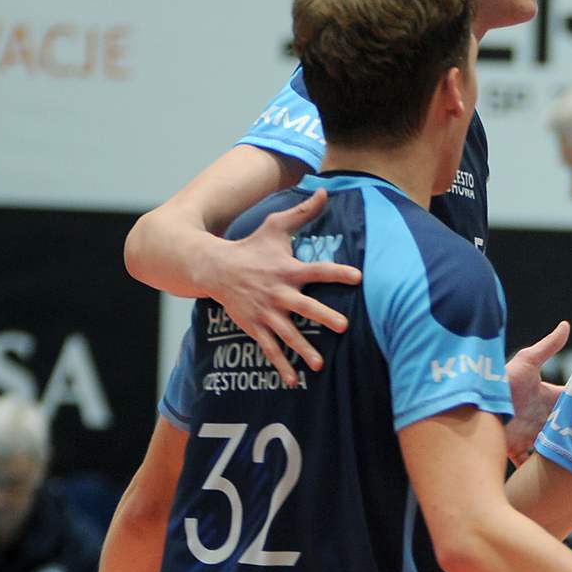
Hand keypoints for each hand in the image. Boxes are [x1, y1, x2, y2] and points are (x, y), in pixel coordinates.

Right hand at [205, 189, 360, 386]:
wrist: (214, 267)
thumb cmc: (250, 246)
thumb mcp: (274, 226)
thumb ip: (302, 212)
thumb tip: (325, 191)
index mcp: (288, 269)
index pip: (318, 270)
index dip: (337, 273)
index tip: (358, 277)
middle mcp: (279, 293)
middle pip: (305, 306)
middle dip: (323, 316)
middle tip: (343, 325)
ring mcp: (266, 312)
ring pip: (288, 334)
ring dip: (303, 349)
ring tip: (320, 364)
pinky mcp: (255, 326)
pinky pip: (270, 349)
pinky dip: (281, 366)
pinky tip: (296, 381)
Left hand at [503, 321, 569, 463]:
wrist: (473, 404)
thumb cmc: (502, 380)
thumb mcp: (527, 361)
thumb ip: (548, 346)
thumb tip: (566, 324)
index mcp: (547, 398)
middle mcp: (540, 418)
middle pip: (568, 429)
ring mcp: (529, 435)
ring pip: (552, 449)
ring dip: (562, 454)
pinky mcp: (514, 450)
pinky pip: (529, 465)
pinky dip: (536, 471)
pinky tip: (550, 476)